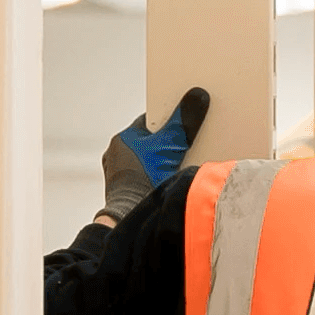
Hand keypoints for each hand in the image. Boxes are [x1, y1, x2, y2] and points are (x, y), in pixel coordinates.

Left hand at [103, 85, 210, 223]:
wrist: (129, 219)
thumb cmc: (144, 181)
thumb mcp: (169, 147)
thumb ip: (183, 124)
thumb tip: (197, 95)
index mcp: (122, 140)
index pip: (149, 123)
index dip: (169, 120)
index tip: (185, 119)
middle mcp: (117, 157)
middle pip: (150, 143)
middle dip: (168, 143)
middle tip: (188, 144)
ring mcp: (120, 177)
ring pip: (147, 162)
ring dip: (163, 163)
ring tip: (182, 166)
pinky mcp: (127, 195)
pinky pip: (145, 180)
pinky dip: (157, 180)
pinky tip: (171, 184)